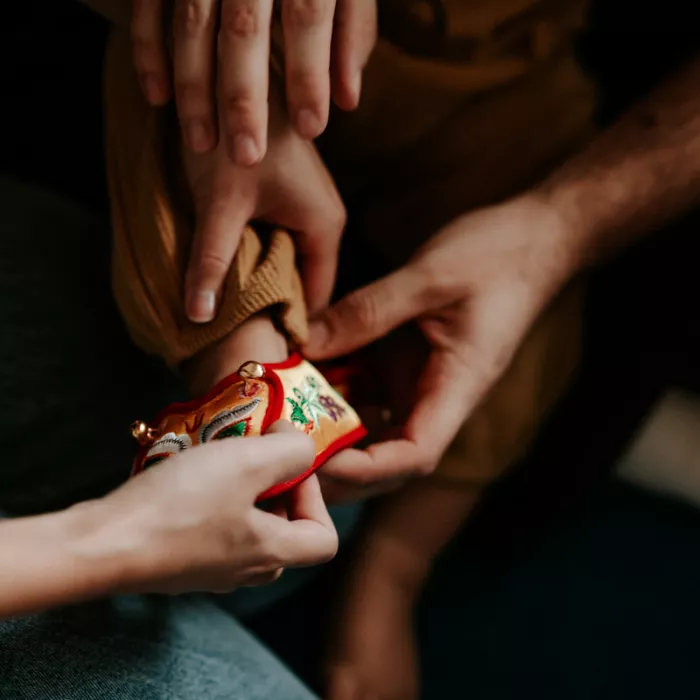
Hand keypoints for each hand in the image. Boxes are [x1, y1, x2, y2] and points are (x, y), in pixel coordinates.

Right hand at [94, 421, 337, 593]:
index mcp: (272, 554)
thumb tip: (300, 445)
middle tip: (252, 455)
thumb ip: (290, 451)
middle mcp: (244, 570)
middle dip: (278, 488)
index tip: (287, 468)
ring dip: (243, 490)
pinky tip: (189, 475)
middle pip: (286, 531)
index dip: (316, 498)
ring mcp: (208, 570)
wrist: (102, 544)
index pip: (324, 539)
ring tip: (220, 461)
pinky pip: (212, 529)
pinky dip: (213, 500)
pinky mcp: (177, 560)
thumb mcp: (248, 462)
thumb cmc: (180, 505)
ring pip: (248, 527)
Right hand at [130, 0, 376, 162]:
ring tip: (202, 145)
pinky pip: (148, 4)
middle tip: (247, 156)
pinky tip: (157, 98)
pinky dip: (148, 50)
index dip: (309, 75)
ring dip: (193, 88)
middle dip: (243, 97)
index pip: (307, 16)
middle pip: (243, 27)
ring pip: (191, 23)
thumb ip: (350, 36)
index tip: (310, 129)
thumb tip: (346, 101)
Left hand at [182, 83, 344, 321]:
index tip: (263, 349)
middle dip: (273, 308)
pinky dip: (256, 258)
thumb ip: (211, 261)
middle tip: (242, 337)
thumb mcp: (220, 203)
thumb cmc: (234, 136)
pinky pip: (278, 242)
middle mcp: (325, 220)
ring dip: (261, 282)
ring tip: (233, 311)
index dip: (291, 325)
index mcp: (325, 227)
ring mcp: (308, 208)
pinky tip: (232, 271)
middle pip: (304, 283)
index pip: (318, 297)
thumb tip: (198, 316)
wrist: (233, 76)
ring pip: (288, 262)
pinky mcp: (289, 198)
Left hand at [307, 195, 577, 500]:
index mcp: (457, 387)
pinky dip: (331, 387)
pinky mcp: (405, 361)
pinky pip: (364, 387)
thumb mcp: (429, 278)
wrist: (533, 239)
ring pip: (369, 427)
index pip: (415, 456)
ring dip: (326, 427)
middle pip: (386, 460)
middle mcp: (436, 396)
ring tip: (277, 415)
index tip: (318, 457)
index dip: (366, 469)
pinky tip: (297, 372)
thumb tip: (305, 342)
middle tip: (280, 445)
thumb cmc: (498, 257)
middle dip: (336, 464)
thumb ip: (367, 311)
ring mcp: (419, 381)